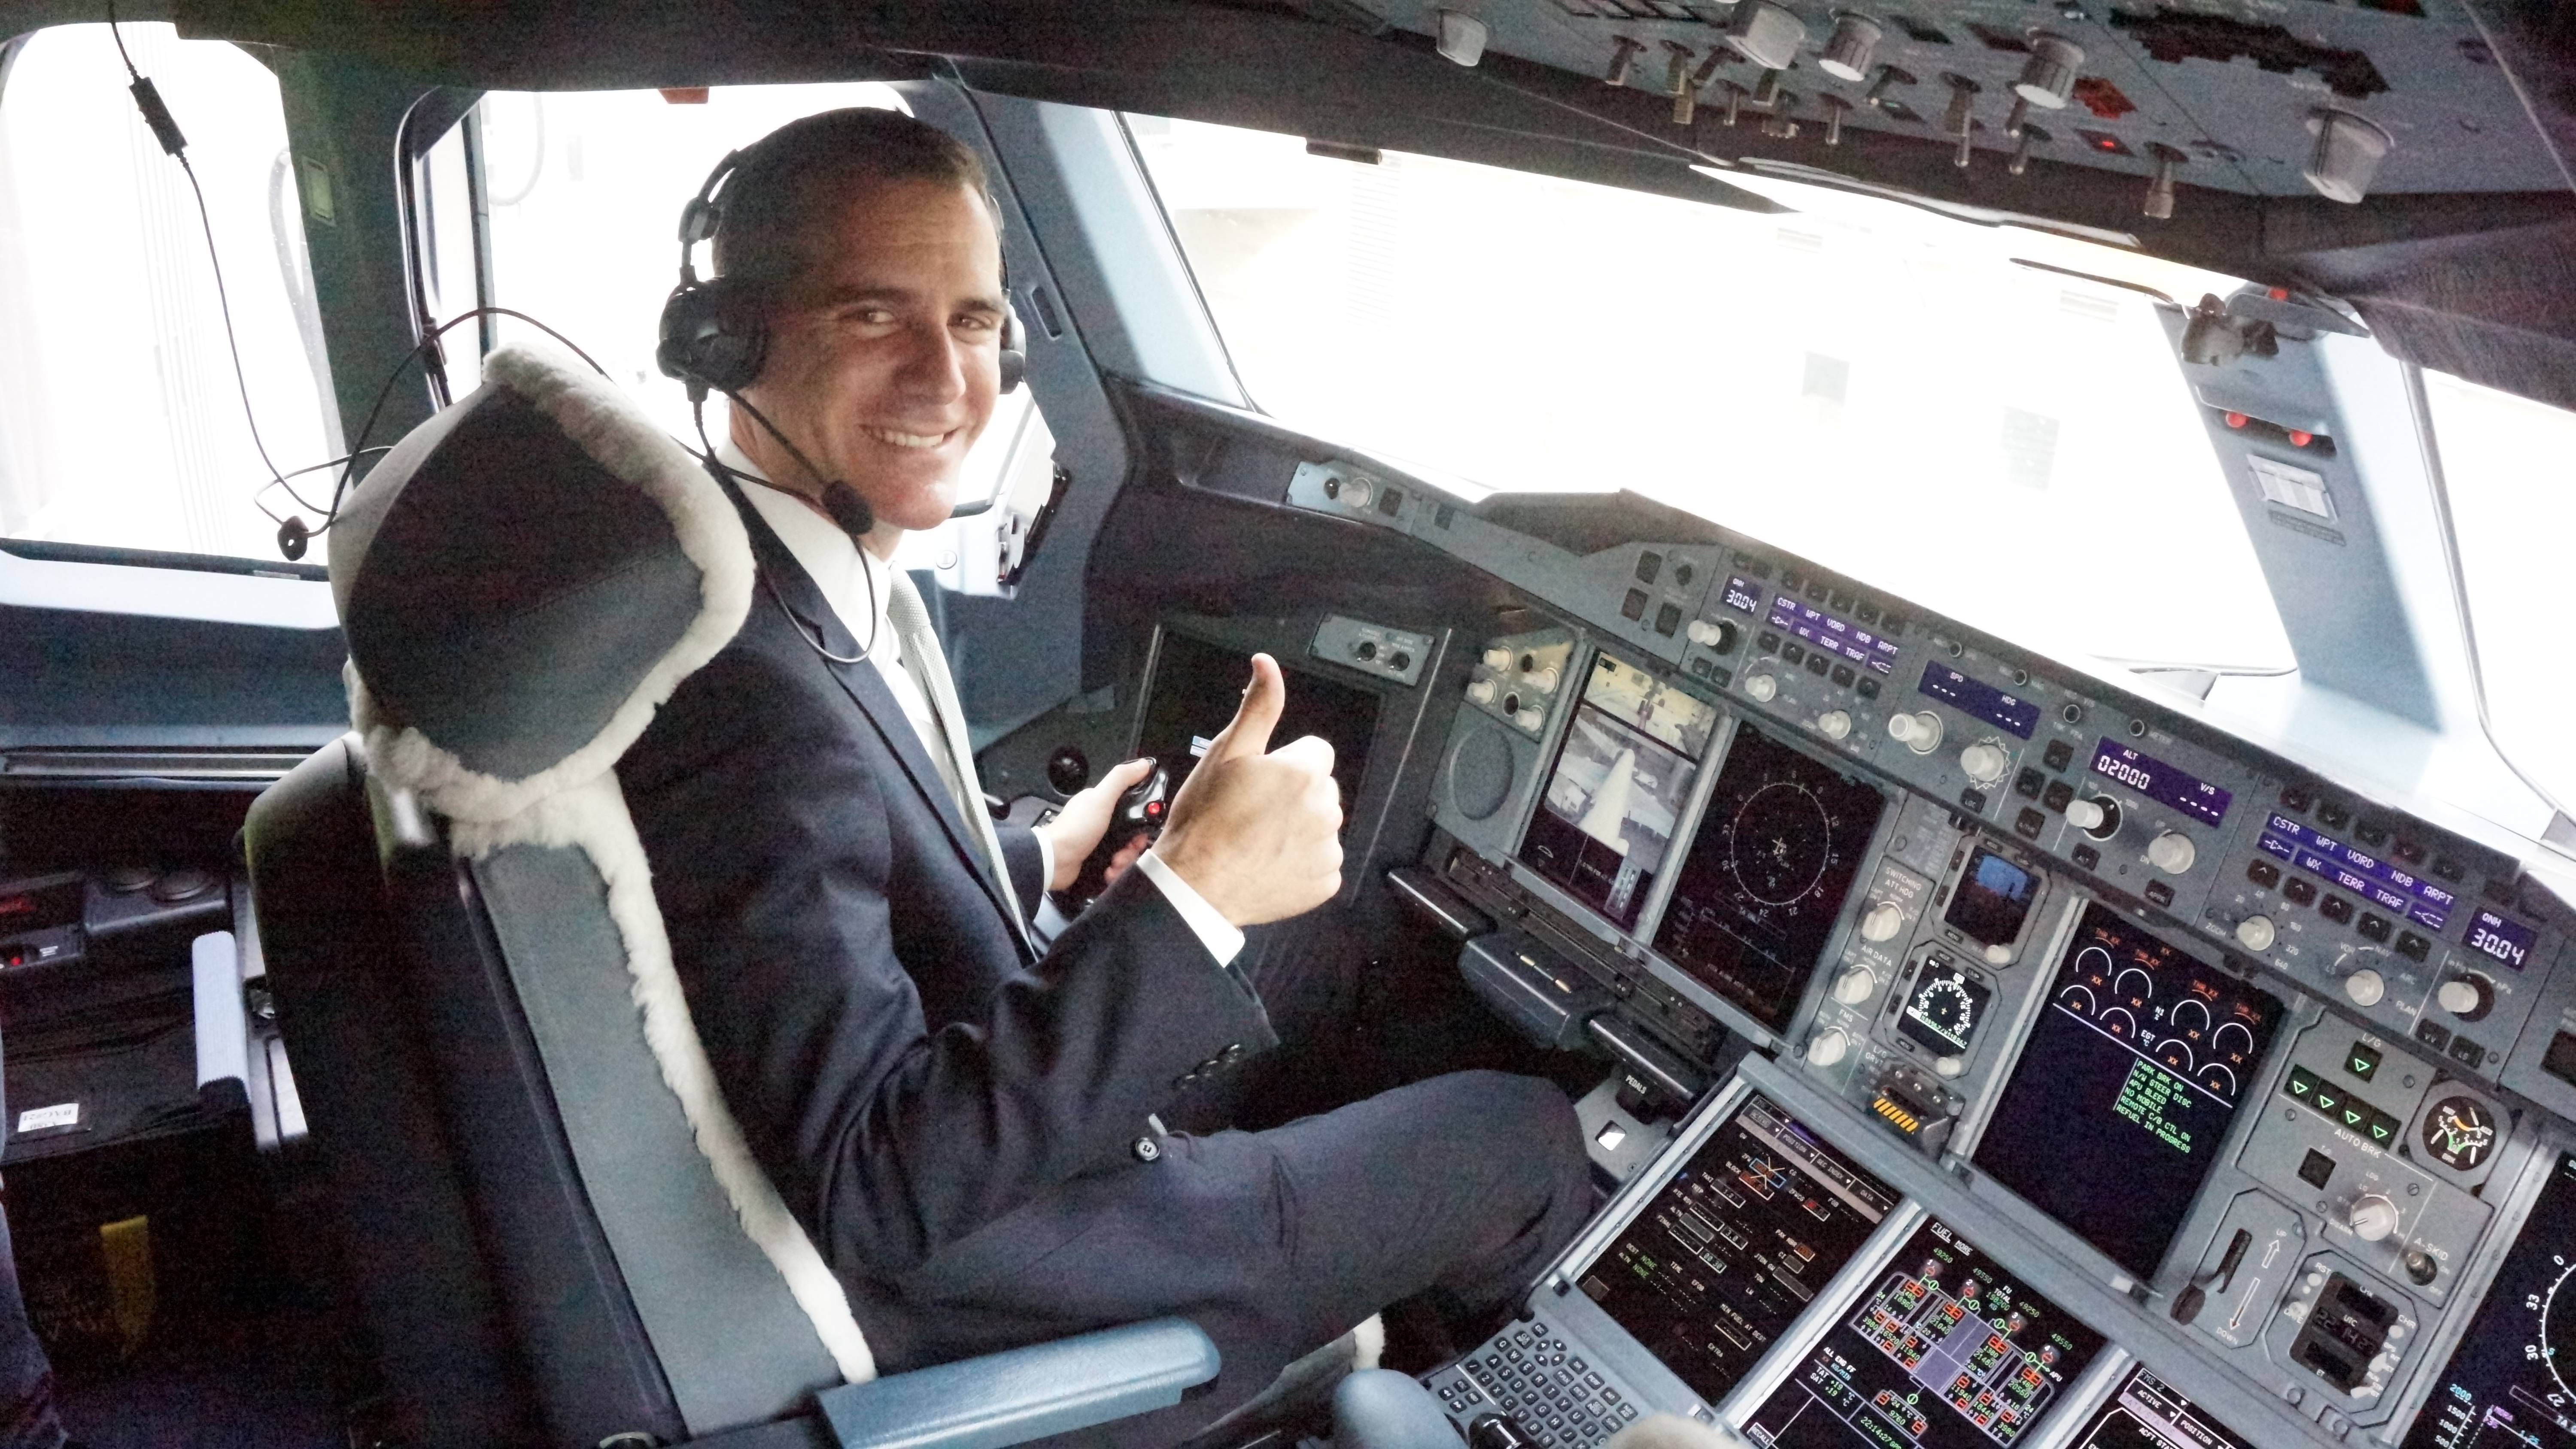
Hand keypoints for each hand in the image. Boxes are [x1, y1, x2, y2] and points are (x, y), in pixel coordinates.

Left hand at [1040, 757, 1155, 891]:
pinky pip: (1113, 865)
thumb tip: (1143, 764)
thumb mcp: (1101, 798)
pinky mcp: (1093, 859)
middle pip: (1129, 832)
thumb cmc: (1076, 828)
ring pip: (1123, 850)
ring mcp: (1095, 841)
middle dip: (1132, 845)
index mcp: (1098, 803)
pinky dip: (1114, 870)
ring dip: (1124, 860)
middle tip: (1127, 850)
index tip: (1142, 830)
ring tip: (1115, 864)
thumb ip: (1121, 779)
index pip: (1129, 807)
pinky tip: (1109, 872)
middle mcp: (1097, 821)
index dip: (1140, 819)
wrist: (1055, 861)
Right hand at [1152, 654, 1342, 925]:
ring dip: (1297, 827)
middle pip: (1319, 788)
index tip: (1259, 781)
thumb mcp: (1227, 752)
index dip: (1284, 763)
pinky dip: (1301, 861)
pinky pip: (1321, 861)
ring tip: (1257, 837)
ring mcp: (1328, 848)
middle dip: (1293, 794)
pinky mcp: (1325, 880)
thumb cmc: (1205, 821)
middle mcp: (1325, 809)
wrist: (1195, 885)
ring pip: (1320, 824)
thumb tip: (1267, 666)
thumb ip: (1258, 707)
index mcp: (1304, 772)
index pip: (1315, 752)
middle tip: (1253, 810)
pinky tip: (1268, 861)